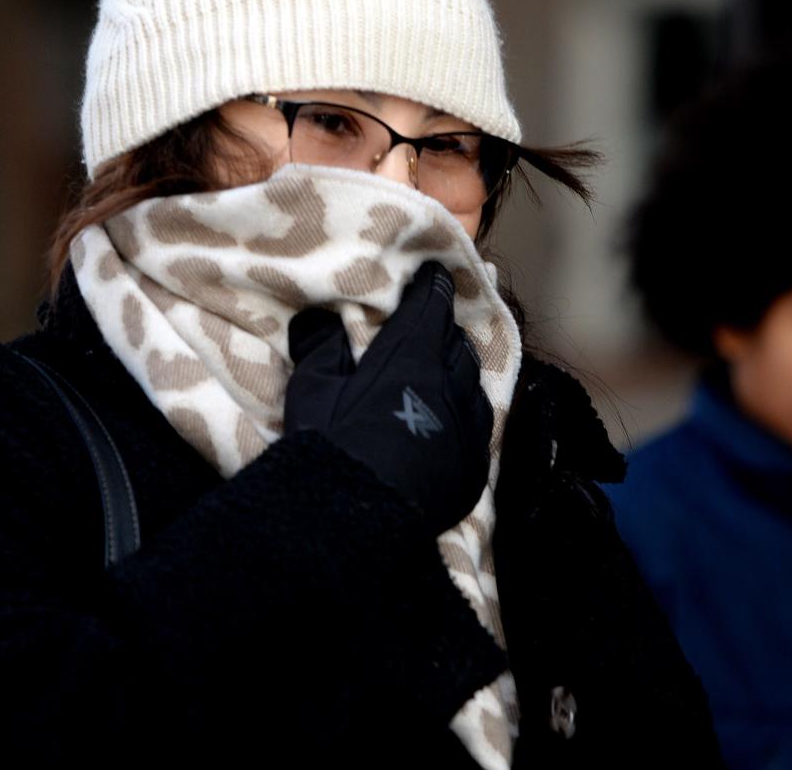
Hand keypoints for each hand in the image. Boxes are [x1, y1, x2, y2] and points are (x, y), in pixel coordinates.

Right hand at [285, 261, 493, 534]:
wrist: (354, 517)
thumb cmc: (330, 444)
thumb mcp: (314, 388)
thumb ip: (323, 346)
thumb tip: (320, 318)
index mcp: (412, 354)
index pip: (432, 305)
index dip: (434, 286)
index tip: (434, 274)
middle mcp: (450, 383)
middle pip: (456, 342)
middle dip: (444, 329)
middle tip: (429, 325)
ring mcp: (467, 426)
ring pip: (472, 383)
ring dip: (458, 370)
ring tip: (443, 371)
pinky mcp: (473, 466)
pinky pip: (477, 427)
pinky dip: (465, 414)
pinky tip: (451, 420)